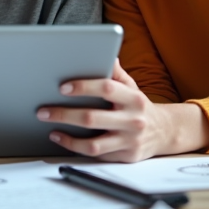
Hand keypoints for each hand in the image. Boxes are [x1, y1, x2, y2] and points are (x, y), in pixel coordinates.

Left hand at [36, 60, 208, 162]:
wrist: (165, 131)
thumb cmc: (139, 106)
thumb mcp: (131, 86)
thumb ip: (115, 72)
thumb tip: (104, 51)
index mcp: (133, 98)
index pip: (106, 89)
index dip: (84, 87)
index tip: (62, 87)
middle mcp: (133, 120)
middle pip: (93, 118)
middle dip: (64, 114)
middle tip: (43, 111)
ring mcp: (129, 141)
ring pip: (94, 143)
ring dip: (68, 137)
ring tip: (50, 128)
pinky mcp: (125, 157)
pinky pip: (96, 154)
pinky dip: (75, 147)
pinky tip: (61, 140)